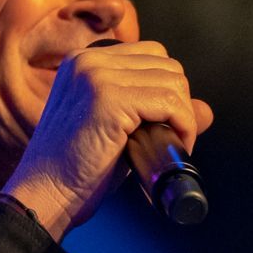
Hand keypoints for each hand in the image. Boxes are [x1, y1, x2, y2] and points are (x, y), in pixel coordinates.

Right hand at [2, 40, 212, 238]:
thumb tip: (207, 110)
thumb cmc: (77, 172)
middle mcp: (87, 60)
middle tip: (172, 140)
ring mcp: (96, 76)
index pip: (149, 55)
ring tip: (172, 146)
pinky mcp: (108, 98)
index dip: (166, 91)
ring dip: (183, 117)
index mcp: (82, 61)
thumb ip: (156, 114)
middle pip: (165, 64)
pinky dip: (182, 125)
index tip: (164, 127)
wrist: (45, 197)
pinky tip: (173, 146)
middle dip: (178, 102)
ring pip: (172, 82)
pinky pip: (169, 102)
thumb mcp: (121, 133)